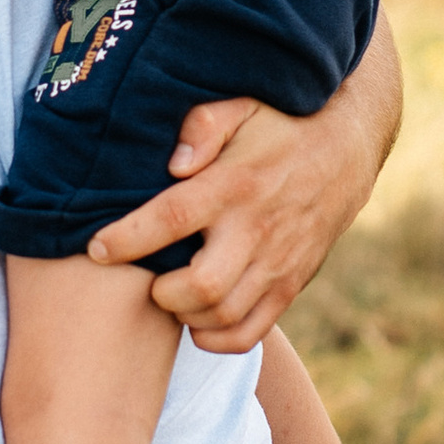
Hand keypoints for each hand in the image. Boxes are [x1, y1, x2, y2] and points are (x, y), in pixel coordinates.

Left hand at [86, 66, 386, 353]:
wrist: (347, 148)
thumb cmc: (278, 123)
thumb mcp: (242, 105)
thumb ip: (203, 126)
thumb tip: (173, 164)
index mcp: (235, 184)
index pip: (173, 218)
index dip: (128, 239)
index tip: (96, 248)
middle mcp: (257, 229)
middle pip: (202, 285)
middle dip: (161, 292)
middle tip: (147, 277)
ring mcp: (278, 262)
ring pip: (224, 314)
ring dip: (185, 315)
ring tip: (170, 295)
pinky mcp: (292, 283)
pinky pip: (252, 331)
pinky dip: (217, 338)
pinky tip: (197, 322)